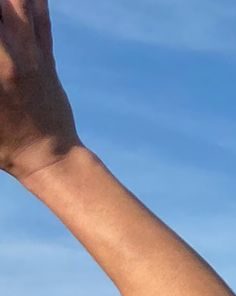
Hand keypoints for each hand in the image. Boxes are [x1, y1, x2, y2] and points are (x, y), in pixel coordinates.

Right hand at [0, 0, 78, 179]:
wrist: (49, 157)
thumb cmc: (2, 142)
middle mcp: (8, 56)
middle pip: (0, 11)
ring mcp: (30, 54)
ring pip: (17, 5)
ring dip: (8, 0)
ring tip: (5, 3)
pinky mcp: (47, 57)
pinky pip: (40, 18)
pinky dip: (35, 1)